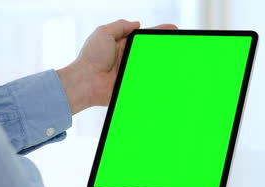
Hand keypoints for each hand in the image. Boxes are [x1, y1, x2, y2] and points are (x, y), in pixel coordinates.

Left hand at [57, 19, 176, 113]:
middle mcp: (126, 57)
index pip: (143, 36)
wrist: (86, 82)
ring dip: (163, 63)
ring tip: (177, 59)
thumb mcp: (103, 33)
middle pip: (149, 51)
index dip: (158, 32)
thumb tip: (136, 24)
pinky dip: (157, 80)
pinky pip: (146, 81)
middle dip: (164, 47)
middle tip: (178, 44)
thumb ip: (120, 26)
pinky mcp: (130, 84)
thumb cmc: (91, 57)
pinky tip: (169, 76)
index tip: (172, 29)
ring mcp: (129, 71)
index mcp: (121, 44)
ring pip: (150, 66)